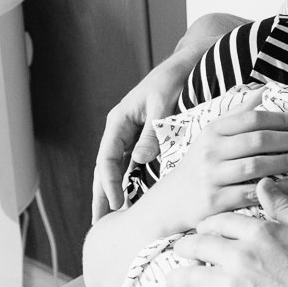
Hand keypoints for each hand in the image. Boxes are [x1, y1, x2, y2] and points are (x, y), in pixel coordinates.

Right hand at [91, 55, 195, 221]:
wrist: (189, 63)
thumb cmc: (175, 78)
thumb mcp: (162, 102)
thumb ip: (152, 130)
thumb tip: (140, 160)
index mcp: (119, 121)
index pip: (107, 159)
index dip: (109, 184)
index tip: (116, 205)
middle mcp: (121, 130)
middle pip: (105, 168)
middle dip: (101, 195)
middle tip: (98, 223)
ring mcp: (131, 136)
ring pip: (117, 170)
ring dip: (113, 193)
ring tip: (111, 220)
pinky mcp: (145, 140)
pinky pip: (133, 166)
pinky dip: (131, 184)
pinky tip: (133, 202)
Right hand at [133, 93, 287, 234]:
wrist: (170, 202)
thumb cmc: (199, 164)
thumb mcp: (212, 135)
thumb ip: (238, 114)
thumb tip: (264, 90)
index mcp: (212, 131)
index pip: (252, 119)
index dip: (281, 118)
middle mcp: (210, 152)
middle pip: (258, 141)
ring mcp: (212, 177)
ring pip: (257, 166)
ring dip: (287, 162)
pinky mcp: (216, 203)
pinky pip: (253, 193)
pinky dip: (278, 189)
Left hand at [168, 179, 287, 286]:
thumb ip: (285, 205)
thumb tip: (264, 183)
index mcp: (259, 231)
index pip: (220, 220)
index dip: (209, 225)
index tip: (204, 231)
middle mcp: (239, 253)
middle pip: (198, 243)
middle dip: (185, 246)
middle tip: (180, 250)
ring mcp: (231, 283)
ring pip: (189, 275)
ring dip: (177, 276)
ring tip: (172, 279)